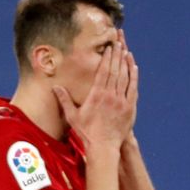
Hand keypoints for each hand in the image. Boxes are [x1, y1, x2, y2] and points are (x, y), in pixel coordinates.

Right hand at [52, 31, 136, 150]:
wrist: (103, 147)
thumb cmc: (87, 132)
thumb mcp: (73, 116)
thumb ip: (64, 100)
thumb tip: (55, 87)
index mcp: (97, 95)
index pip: (103, 71)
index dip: (107, 58)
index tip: (109, 48)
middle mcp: (110, 95)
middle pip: (115, 70)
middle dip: (117, 55)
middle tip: (119, 42)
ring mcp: (121, 101)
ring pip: (125, 77)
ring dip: (126, 62)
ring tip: (126, 50)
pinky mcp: (130, 107)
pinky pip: (133, 88)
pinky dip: (134, 76)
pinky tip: (134, 67)